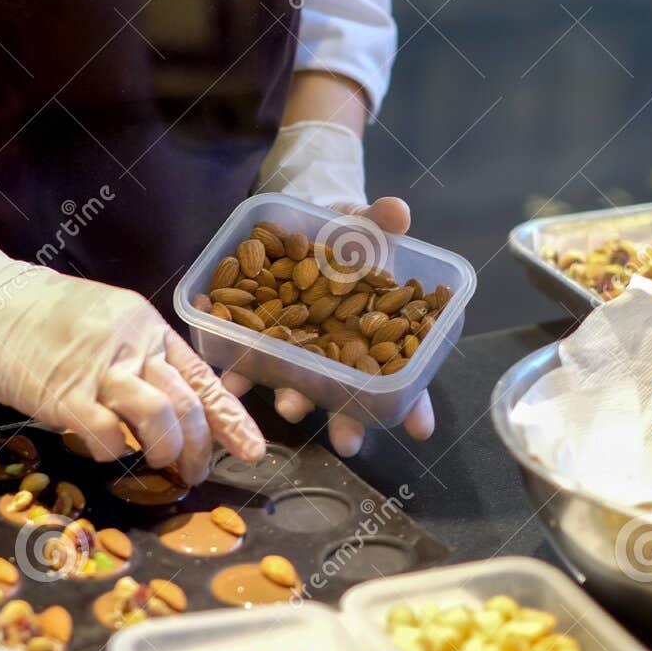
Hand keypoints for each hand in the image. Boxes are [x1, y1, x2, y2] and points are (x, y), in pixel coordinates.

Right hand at [0, 189, 263, 482]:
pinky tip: (107, 452)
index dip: (230, 417)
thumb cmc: (35, 313)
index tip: (253, 449)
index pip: (200, 376)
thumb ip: (132, 356)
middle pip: (186, 403)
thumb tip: (159, 404)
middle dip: (202, 447)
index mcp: (144, 324)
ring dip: (167, 451)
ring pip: (159, 417)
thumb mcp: (99, 320)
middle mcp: (130, 342)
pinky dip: (114, 451)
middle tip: (197, 473)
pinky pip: (105, 433)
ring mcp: (97, 367)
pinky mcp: (62, 393)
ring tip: (162, 466)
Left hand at [220, 196, 434, 456]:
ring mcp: (298, 350)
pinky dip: (238, 371)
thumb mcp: (363, 222)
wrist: (299, 227)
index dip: (414, 404)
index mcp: (374, 333)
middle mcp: (337, 352)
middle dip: (346, 420)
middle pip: (347, 395)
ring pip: (299, 385)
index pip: (401, 377)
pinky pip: (248, 360)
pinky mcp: (259, 338)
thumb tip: (396, 211)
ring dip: (294, 399)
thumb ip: (379, 221)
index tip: (421, 429)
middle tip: (347, 440)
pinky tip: (230, 377)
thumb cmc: (345, 233)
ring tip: (289, 405)